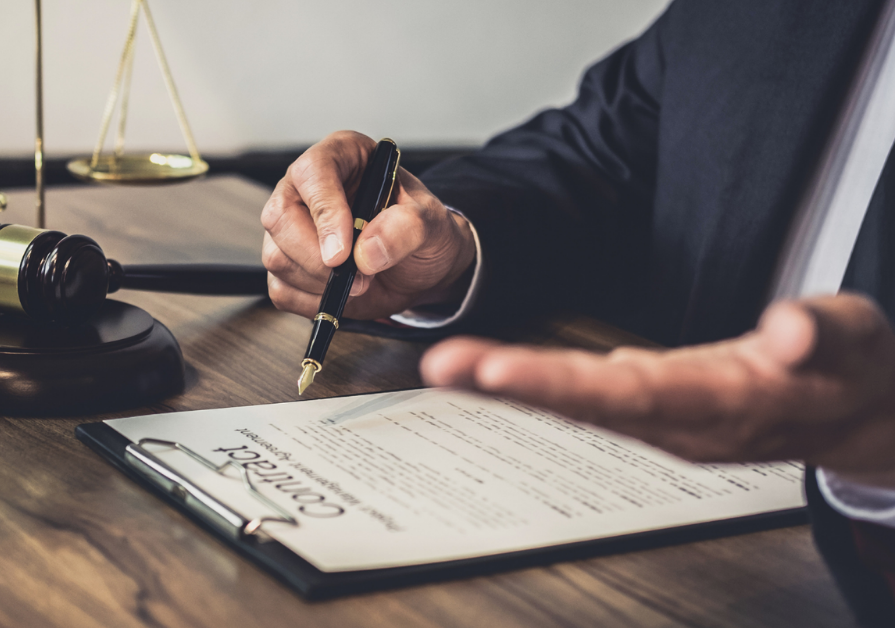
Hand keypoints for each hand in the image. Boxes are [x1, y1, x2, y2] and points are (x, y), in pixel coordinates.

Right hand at [261, 130, 476, 319]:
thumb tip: (366, 252)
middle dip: (318, 258)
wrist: (420, 266)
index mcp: (341, 157)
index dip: (324, 211)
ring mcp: (290, 226)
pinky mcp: (287, 263)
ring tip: (360, 282)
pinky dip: (312, 301)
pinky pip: (281, 289)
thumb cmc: (422, 231)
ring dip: (320, 283)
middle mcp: (306, 188)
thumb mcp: (433, 223)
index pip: (313, 173)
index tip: (343, 252)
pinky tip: (341, 293)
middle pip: (280, 217)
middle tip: (359, 277)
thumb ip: (407, 228)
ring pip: (277, 257)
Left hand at [421, 293, 894, 477]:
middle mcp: (683, 419)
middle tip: (445, 365)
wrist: (857, 408)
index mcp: (727, 403)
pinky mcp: (656, 406)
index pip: (631, 393)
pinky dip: (536, 383)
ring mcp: (665, 417)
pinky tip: (491, 371)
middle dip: (512, 384)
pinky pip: (586, 398)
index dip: (559, 384)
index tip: (497, 370)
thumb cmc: (848, 367)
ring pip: (578, 404)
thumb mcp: (852, 340)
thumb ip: (819, 335)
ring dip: (511, 385)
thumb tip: (785, 331)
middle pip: (586, 404)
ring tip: (449, 365)